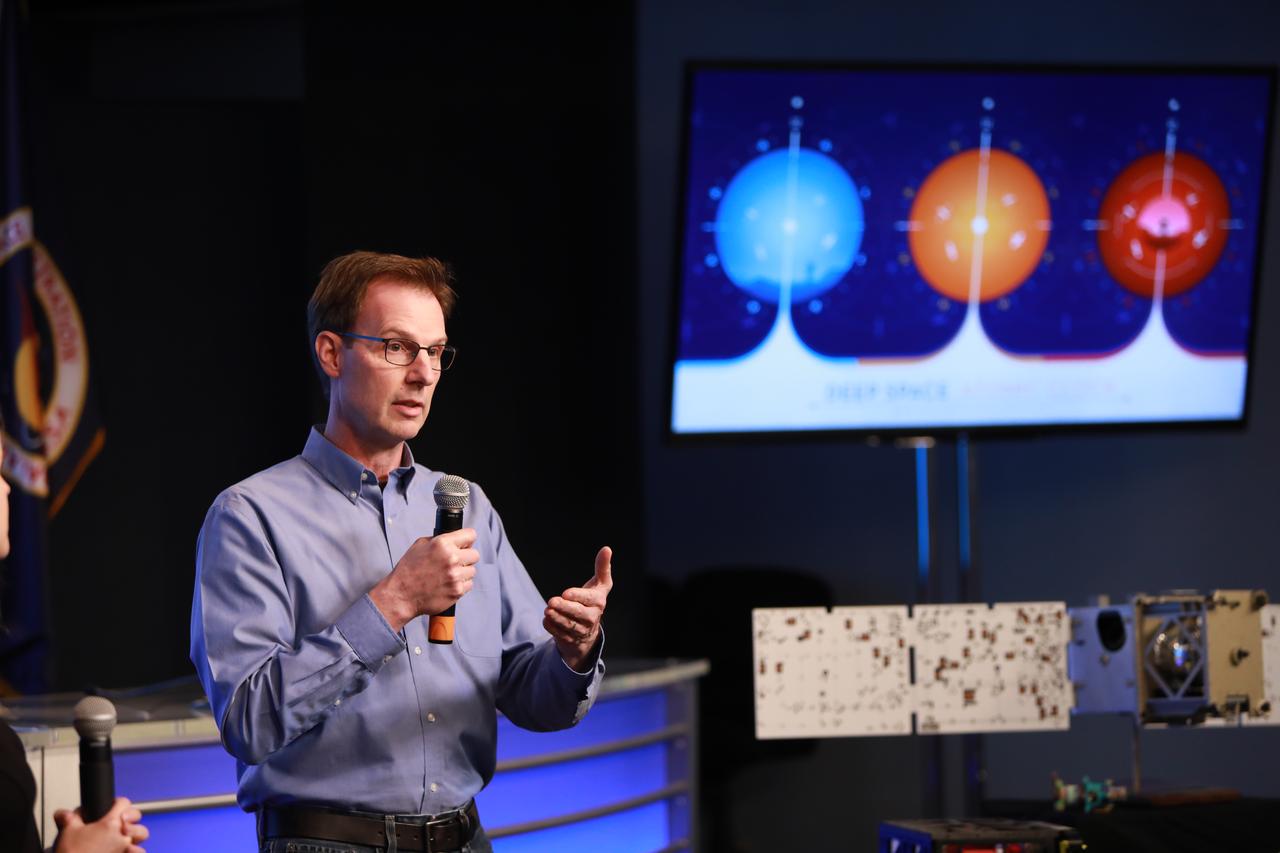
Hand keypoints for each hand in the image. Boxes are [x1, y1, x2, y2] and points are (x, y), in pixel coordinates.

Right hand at [54, 797, 147, 852]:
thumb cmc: (71, 852)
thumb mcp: (68, 831)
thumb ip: (69, 818)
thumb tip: (63, 814)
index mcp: (110, 823)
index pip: (123, 803)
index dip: (117, 802)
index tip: (112, 805)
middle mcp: (121, 835)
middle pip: (136, 817)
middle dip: (130, 817)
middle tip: (121, 820)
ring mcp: (124, 848)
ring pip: (142, 835)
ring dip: (135, 833)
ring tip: (126, 836)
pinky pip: (140, 852)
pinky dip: (136, 850)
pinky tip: (128, 849)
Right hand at [370, 528, 479, 631]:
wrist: (401, 595)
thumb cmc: (408, 570)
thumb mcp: (420, 545)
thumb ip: (440, 540)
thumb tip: (455, 539)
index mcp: (442, 544)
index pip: (470, 535)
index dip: (467, 540)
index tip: (465, 544)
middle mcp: (451, 558)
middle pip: (475, 554)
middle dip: (466, 557)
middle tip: (455, 562)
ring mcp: (455, 576)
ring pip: (472, 570)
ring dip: (463, 572)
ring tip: (448, 575)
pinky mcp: (457, 591)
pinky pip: (469, 584)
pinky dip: (461, 585)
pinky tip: (448, 584)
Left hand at [544, 546, 612, 669]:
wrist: (589, 629)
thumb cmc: (592, 600)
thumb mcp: (599, 584)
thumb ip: (602, 567)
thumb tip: (607, 548)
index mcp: (598, 602)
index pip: (588, 599)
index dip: (577, 596)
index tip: (565, 593)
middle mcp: (592, 618)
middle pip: (578, 614)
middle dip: (564, 608)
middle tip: (551, 601)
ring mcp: (582, 631)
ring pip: (569, 626)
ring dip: (557, 619)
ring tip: (547, 610)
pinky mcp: (571, 640)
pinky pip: (560, 635)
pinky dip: (552, 627)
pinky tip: (546, 619)